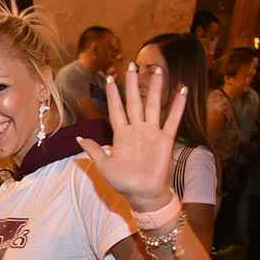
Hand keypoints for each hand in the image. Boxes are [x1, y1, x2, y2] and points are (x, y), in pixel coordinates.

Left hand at [77, 62, 186, 211]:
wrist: (143, 194)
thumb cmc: (123, 182)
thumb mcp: (103, 165)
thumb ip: (93, 149)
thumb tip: (78, 137)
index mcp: (121, 134)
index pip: (116, 109)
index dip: (113, 94)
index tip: (109, 78)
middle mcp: (136, 130)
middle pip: (134, 101)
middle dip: (133, 83)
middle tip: (133, 65)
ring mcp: (151, 133)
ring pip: (153, 105)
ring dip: (155, 88)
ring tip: (157, 70)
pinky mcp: (165, 140)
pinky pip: (172, 120)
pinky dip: (177, 106)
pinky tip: (182, 91)